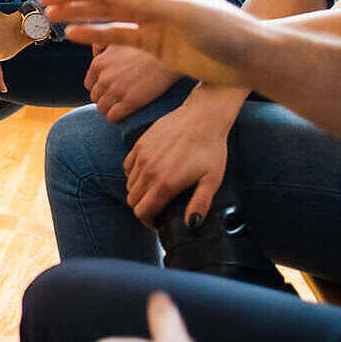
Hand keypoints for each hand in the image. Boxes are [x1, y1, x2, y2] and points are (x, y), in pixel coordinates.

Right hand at [39, 0, 259, 87]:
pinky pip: (117, 36)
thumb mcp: (183, 13)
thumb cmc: (223, 29)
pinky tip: (74, 37)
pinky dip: (95, 36)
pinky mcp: (153, 42)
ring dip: (78, 13)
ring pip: (106, 12)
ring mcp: (151, 19)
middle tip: (43, 2)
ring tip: (50, 18)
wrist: (247, 59)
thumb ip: (143, 2)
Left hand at [86, 45, 181, 122]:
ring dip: (110, 108)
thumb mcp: (120, 38)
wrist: (171, 54)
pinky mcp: (131, 102)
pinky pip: (113, 117)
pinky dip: (117, 117)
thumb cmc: (148, 44)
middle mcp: (104, 77)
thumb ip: (103, 46)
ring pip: (101, 108)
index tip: (111, 87)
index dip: (100, 87)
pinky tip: (126, 112)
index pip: (89, 84)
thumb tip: (95, 52)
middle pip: (95, 97)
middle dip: (105, 98)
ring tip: (123, 105)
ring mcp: (117, 90)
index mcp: (99, 62)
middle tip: (119, 97)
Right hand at [123, 100, 232, 226]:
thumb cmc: (211, 148)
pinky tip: (148, 175)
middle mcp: (149, 171)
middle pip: (133, 200)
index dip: (148, 223)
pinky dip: (133, 176)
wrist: (203, 116)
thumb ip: (200, 203)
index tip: (158, 224)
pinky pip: (127, 167)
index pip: (142, 212)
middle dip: (143, 210)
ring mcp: (142, 156)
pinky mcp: (140, 144)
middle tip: (157, 211)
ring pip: (129, 184)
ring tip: (154, 193)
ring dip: (139, 193)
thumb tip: (191, 225)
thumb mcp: (212, 179)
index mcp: (165, 182)